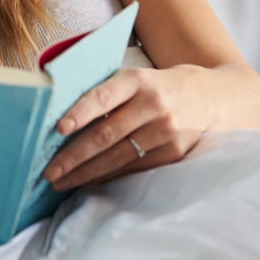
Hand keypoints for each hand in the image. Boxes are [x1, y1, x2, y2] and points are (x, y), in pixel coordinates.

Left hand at [42, 64, 229, 190]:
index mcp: (139, 80)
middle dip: (74, 156)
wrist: (210, 96)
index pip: (104, 95)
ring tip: (61, 181)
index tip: (58, 128)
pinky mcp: (174, 152)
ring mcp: (166, 131)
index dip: (81, 112)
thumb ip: (106, 91)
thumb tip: (60, 113)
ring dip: (86, 172)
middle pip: (107, 134)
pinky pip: (134, 168)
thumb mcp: (136, 78)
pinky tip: (88, 181)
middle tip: (49, 171)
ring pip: (118, 157)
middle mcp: (154, 105)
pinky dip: (108, 176)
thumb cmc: (158, 86)